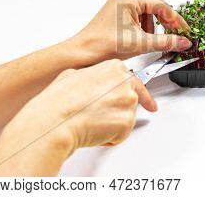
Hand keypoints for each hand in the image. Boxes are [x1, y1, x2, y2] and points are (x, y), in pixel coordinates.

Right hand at [37, 59, 154, 146]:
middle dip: (118, 110)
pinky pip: (122, 133)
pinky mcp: (127, 122)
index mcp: (114, 68)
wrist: (55, 121)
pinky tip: (94, 131)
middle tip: (100, 116)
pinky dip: (110, 137)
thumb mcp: (72, 74)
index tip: (149, 102)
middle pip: (130, 99)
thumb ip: (90, 75)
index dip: (136, 93)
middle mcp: (126, 83)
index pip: (133, 80)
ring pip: (126, 117)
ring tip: (91, 121)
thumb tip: (88, 79)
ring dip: (112, 124)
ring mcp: (128, 102)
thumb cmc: (59, 100)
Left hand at [70, 0, 191, 63]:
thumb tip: (182, 41)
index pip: (162, 6)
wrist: (83, 54)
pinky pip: (138, 18)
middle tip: (175, 37)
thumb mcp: (141, 43)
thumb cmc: (103, 45)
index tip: (184, 31)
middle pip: (155, 8)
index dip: (176, 20)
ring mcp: (120, 5)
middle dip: (165, 24)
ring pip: (147, 14)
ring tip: (150, 42)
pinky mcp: (117, 14)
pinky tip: (141, 40)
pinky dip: (144, 29)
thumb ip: (166, 42)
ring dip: (153, 28)